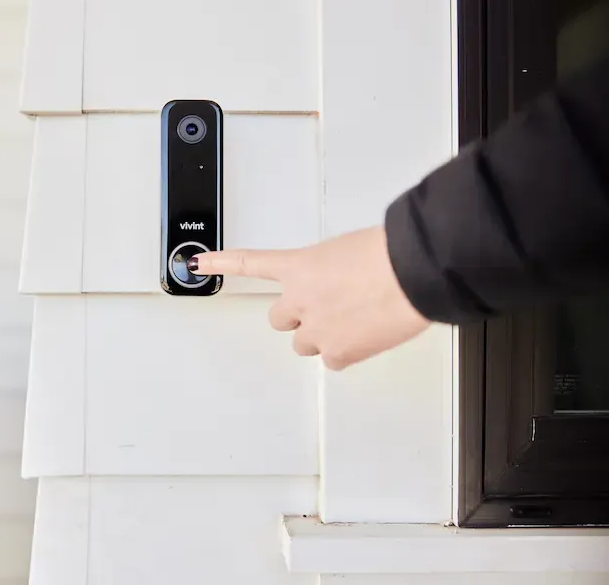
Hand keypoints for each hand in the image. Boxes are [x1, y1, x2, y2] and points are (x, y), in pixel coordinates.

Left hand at [189, 225, 430, 369]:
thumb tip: (343, 283)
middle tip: (328, 308)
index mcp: (300, 266)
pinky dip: (347, 352)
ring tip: (353, 321)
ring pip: (305, 343)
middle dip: (299, 316)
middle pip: (280, 318)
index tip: (198, 264)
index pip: (250, 263)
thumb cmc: (390, 254)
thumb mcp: (351, 249)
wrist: (411, 273)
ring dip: (321, 336)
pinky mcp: (337, 353)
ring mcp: (315, 329)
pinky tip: (366, 335)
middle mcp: (299, 299)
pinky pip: (333, 360)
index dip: (221, 264)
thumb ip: (334, 268)